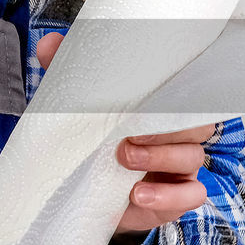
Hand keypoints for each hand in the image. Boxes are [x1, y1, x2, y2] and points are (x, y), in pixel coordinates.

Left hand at [36, 32, 214, 244]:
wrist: (83, 193)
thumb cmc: (92, 140)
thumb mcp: (78, 108)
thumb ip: (67, 74)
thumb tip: (49, 43)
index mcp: (160, 107)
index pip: (186, 93)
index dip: (177, 91)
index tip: (149, 94)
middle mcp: (176, 134)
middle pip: (195, 123)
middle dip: (165, 126)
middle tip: (128, 131)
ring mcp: (179, 168)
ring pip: (191, 157)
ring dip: (161, 158)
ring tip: (124, 159)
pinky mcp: (175, 200)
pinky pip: (191, 196)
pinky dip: (170, 197)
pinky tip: (139, 195)